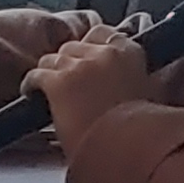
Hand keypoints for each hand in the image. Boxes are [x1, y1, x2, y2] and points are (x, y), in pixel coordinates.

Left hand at [24, 25, 149, 138]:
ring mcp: (80, 66)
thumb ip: (135, 72)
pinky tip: (35, 95)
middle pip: (72, 45)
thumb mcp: (151, 91)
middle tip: (70, 81)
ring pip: (50, 58)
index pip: (101, 33)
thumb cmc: (138, 128)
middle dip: (68, 62)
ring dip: (50, 73)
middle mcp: (105, 53)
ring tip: (51, 91)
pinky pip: (34, 75)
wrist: (123, 150)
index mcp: (131, 52)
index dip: (89, 47)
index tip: (87, 61)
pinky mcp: (57, 82)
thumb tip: (126, 72)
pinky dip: (32, 86)